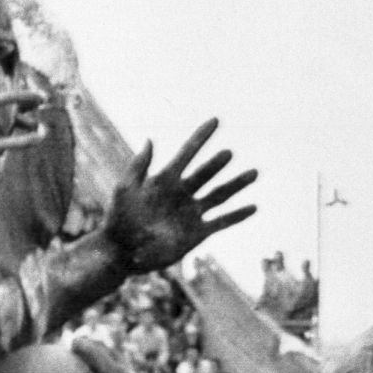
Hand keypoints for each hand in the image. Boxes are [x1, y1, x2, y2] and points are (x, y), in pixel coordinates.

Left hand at [103, 119, 256, 273]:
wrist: (121, 252)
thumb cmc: (118, 220)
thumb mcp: (125, 190)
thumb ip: (138, 166)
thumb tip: (150, 140)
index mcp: (165, 180)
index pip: (188, 153)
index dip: (201, 137)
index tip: (215, 120)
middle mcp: (182, 193)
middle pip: (206, 173)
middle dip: (217, 163)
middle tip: (228, 154)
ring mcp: (191, 213)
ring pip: (220, 195)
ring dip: (237, 184)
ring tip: (254, 173)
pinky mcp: (197, 233)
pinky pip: (221, 222)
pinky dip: (237, 215)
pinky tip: (253, 207)